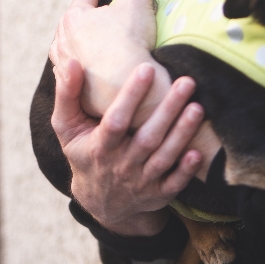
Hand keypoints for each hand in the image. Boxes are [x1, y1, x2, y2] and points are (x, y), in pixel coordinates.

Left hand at [51, 0, 160, 118]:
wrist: (126, 84)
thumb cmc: (129, 41)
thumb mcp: (137, 3)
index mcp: (75, 18)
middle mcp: (63, 41)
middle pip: (70, 23)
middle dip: (83, 15)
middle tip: (94, 12)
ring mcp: (66, 66)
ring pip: (66, 49)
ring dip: (76, 43)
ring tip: (86, 41)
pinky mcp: (74, 89)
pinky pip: (72, 74)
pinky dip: (78, 67)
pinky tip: (87, 68)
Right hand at [52, 57, 203, 235]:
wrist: (98, 201)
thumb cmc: (83, 152)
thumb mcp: (66, 127)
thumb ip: (67, 94)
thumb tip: (72, 61)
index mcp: (100, 147)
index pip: (116, 121)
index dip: (131, 96)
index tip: (147, 68)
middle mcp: (121, 165)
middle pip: (147, 138)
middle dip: (168, 110)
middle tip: (187, 82)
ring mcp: (141, 181)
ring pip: (164, 158)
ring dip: (182, 134)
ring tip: (197, 107)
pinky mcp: (157, 194)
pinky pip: (174, 184)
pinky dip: (186, 171)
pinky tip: (198, 152)